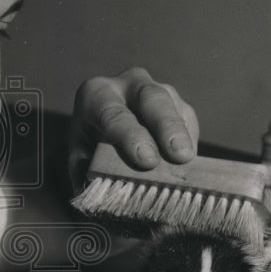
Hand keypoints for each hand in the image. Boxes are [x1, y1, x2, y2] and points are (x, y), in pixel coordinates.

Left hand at [69, 67, 199, 190]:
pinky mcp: (176, 101)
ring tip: (188, 159)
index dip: (132, 137)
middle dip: (167, 126)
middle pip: (152, 98)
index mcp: (96, 94)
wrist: (101, 129)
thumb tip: (98, 188)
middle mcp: (126, 83)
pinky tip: (189, 158)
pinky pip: (187, 117)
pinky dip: (189, 139)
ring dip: (182, 134)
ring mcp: (155, 87)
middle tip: (179, 155)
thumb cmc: (89, 144)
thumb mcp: (81, 155)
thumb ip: (87, 170)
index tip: (148, 161)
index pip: (113, 113)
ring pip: (173, 105)